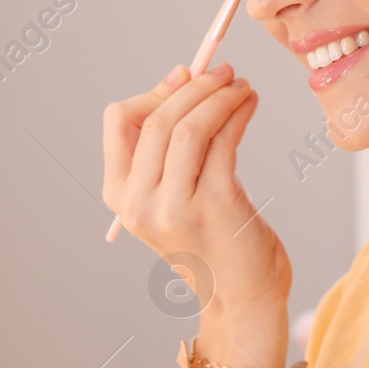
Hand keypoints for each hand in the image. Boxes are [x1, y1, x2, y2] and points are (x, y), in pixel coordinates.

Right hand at [102, 63, 291, 318]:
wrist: (241, 295)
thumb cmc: (212, 237)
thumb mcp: (174, 192)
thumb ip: (169, 145)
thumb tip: (182, 77)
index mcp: (120, 195)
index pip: (118, 121)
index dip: (153, 92)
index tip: (184, 78)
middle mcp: (139, 203)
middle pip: (157, 120)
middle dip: (194, 87)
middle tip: (223, 71)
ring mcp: (174, 206)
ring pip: (190, 127)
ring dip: (219, 96)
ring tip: (241, 86)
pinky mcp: (214, 205)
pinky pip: (223, 141)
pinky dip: (239, 113)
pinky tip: (250, 104)